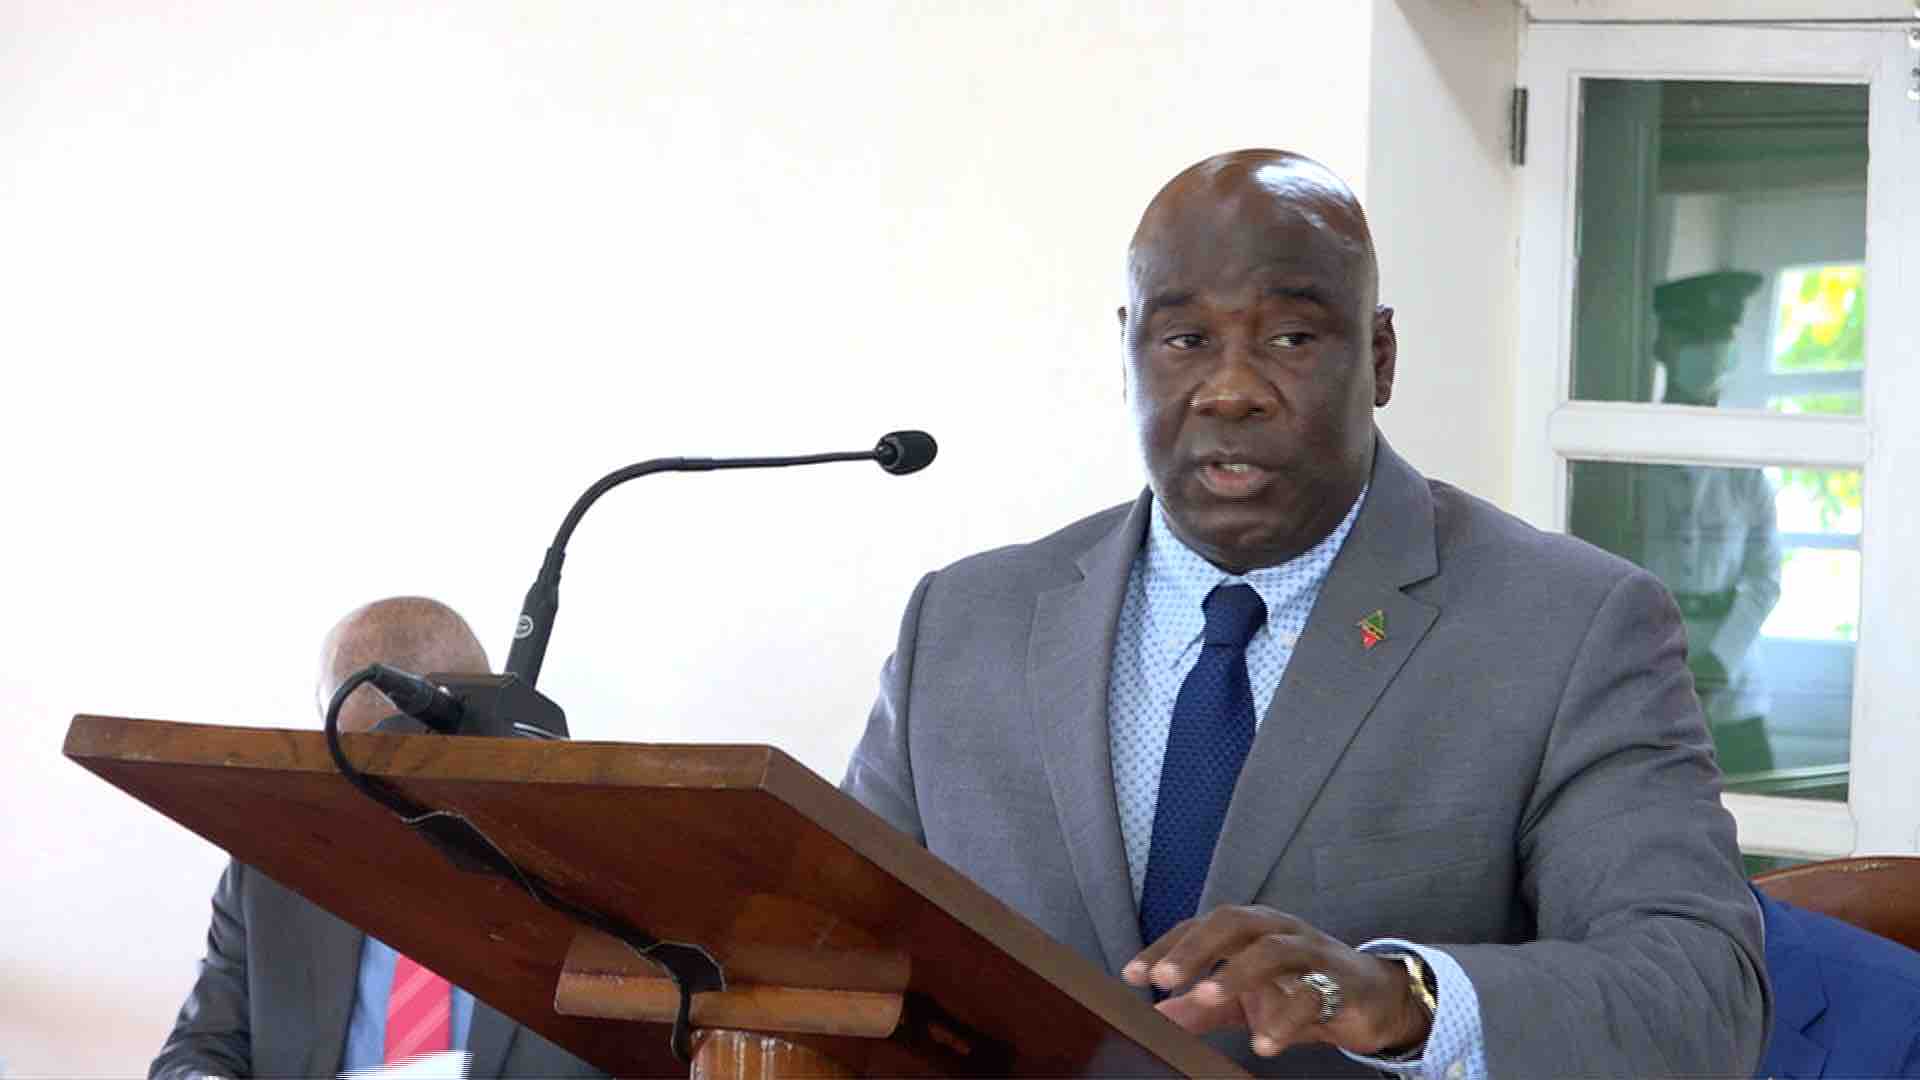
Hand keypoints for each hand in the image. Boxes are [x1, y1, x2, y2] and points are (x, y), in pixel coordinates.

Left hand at [1122, 905, 1429, 1058]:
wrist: (1373, 999)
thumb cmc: (1300, 988)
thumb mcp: (1245, 999)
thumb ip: (1201, 1006)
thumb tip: (1154, 1017)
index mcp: (1251, 929)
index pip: (1200, 926)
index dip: (1165, 946)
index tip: (1131, 974)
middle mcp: (1278, 930)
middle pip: (1233, 923)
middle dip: (1195, 948)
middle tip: (1163, 977)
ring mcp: (1311, 952)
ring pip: (1272, 951)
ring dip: (1236, 974)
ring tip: (1204, 999)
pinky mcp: (1340, 982)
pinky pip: (1311, 996)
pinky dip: (1285, 1020)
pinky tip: (1263, 1044)